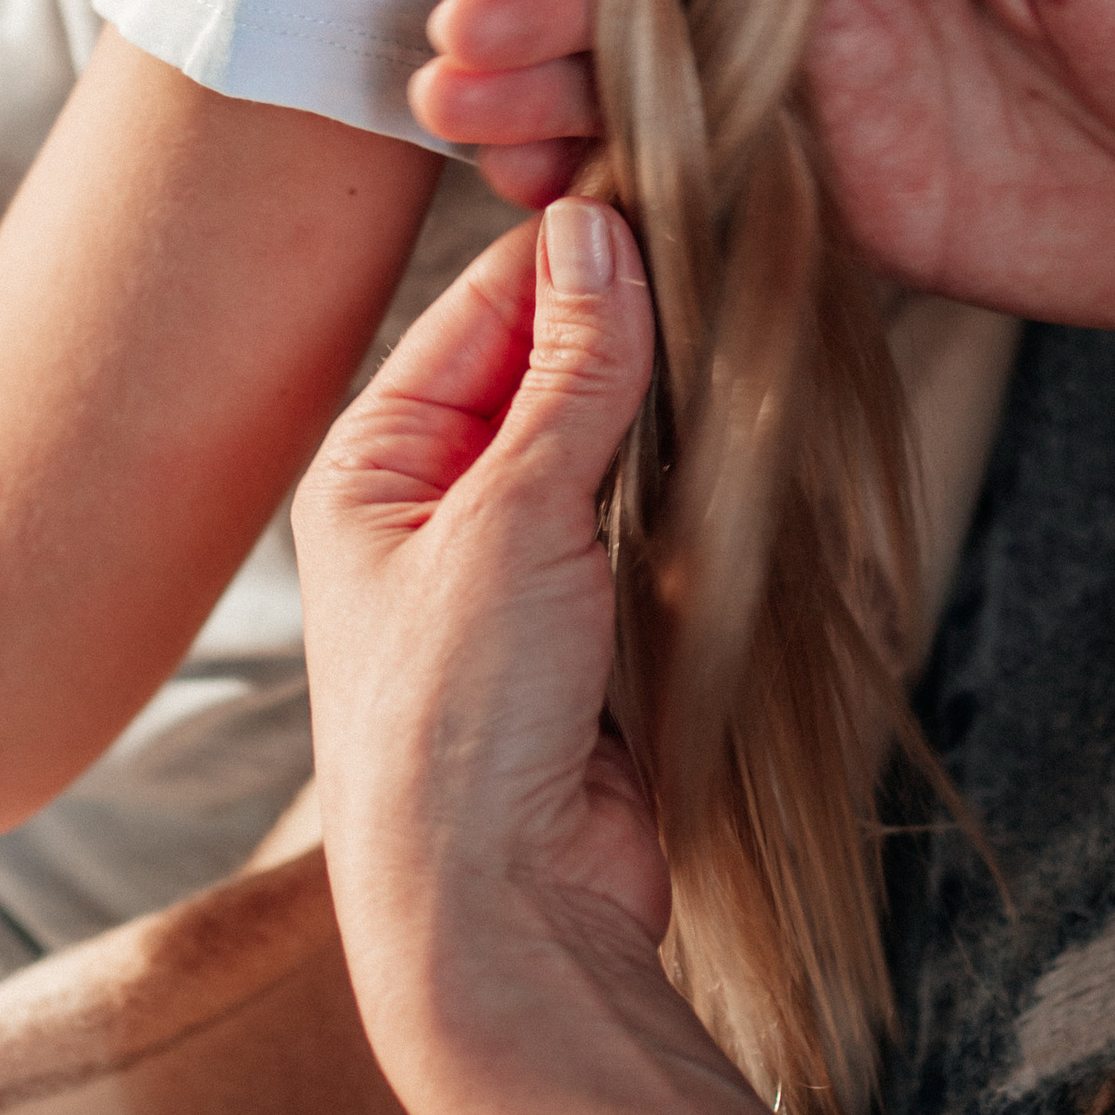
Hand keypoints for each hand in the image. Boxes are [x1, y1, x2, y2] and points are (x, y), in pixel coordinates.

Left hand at [298, 208, 934, 1114]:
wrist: (501, 922)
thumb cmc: (458, 724)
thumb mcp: (512, 519)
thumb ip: (568, 376)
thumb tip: (596, 233)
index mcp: (372, 464)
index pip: (480, 310)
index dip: (569, 254)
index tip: (662, 192)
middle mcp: (431, 508)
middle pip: (543, 370)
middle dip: (625, 325)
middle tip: (723, 254)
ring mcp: (512, 571)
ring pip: (602, 444)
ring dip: (662, 405)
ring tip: (742, 334)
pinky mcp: (586, 632)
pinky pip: (643, 523)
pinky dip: (686, 486)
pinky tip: (739, 440)